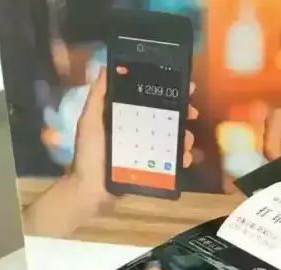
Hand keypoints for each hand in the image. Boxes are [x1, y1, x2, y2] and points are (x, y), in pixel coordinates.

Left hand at [70, 67, 197, 209]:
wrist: (90, 191)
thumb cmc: (88, 154)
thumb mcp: (90, 121)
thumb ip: (97, 96)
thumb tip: (105, 67)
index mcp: (124, 116)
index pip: (148, 98)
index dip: (166, 91)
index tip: (183, 87)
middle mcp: (137, 131)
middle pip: (165, 117)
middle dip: (182, 113)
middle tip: (191, 114)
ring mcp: (145, 151)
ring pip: (171, 138)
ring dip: (184, 137)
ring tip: (186, 141)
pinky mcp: (150, 168)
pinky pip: (170, 161)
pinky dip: (180, 159)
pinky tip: (184, 158)